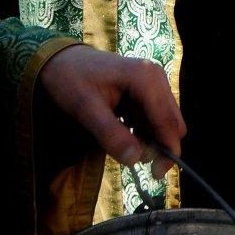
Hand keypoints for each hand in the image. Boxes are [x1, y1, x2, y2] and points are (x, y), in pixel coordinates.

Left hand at [38, 45, 185, 179]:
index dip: (167, 149)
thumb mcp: (85, 110)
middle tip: (136, 162)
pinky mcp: (147, 88)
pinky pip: (155, 114)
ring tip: (126, 148)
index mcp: (146, 80)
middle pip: (173, 121)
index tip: (157, 175)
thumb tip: (135, 160)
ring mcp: (153, 82)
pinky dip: (146, 130)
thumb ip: (111, 134)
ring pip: (166, 119)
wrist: (61, 60)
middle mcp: (157, 78)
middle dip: (161, 145)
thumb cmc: (71, 81)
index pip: (167, 121)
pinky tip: (127, 135)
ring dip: (152, 138)